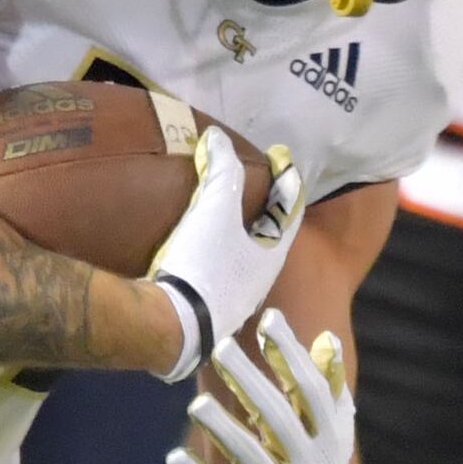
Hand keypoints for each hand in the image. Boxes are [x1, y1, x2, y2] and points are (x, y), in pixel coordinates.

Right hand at [143, 124, 306, 377]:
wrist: (172, 327)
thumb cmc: (204, 264)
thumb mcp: (215, 208)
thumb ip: (221, 169)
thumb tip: (217, 136)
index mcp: (273, 256)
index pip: (291, 210)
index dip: (287, 180)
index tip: (279, 158)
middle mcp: (260, 282)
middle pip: (269, 237)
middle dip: (262, 212)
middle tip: (249, 187)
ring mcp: (235, 302)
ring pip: (243, 260)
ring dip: (238, 238)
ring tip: (221, 218)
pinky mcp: (209, 315)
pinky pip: (219, 276)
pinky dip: (216, 258)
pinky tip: (197, 253)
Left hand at [168, 311, 357, 463]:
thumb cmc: (319, 459)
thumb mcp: (333, 426)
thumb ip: (327, 385)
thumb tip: (324, 338)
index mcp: (329, 437)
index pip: (311, 390)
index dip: (292, 355)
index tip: (269, 319)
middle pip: (276, 419)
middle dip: (249, 382)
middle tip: (221, 347)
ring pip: (248, 458)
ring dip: (222, 430)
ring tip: (196, 404)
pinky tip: (175, 457)